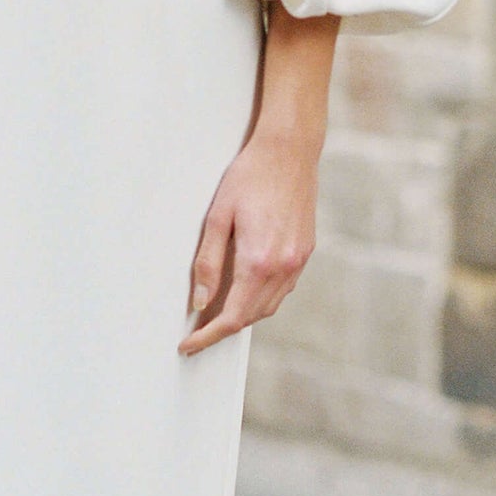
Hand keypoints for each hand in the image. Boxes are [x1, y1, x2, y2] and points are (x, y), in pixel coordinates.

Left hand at [178, 129, 317, 355]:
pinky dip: (263, 298)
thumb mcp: (218, 216)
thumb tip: (201, 302)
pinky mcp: (305, 251)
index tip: (189, 345)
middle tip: (197, 331)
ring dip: (244, 315)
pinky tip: (246, 289)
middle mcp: (283, 267)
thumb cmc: (251, 175)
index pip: (232, 317)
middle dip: (223, 329)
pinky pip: (283, 289)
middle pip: (251, 316)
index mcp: (259, 261)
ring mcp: (298, 261)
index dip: (209, 336)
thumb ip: (208, 262)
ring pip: (270, 306)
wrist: (290, 150)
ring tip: (218, 313)